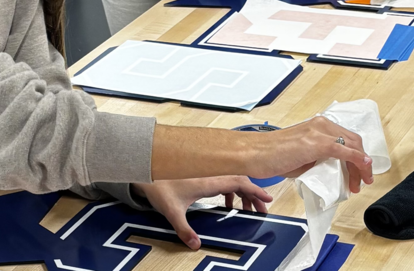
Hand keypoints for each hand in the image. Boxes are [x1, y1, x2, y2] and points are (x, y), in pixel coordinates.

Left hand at [133, 177, 272, 248]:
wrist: (146, 169)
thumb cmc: (158, 185)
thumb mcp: (172, 211)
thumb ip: (184, 229)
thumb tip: (195, 244)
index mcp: (209, 180)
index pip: (239, 182)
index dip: (256, 190)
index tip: (268, 199)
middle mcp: (210, 174)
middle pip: (240, 180)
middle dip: (253, 194)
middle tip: (261, 210)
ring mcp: (207, 173)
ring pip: (232, 179)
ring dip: (243, 193)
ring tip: (248, 208)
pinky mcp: (201, 174)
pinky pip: (223, 180)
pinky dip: (231, 191)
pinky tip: (227, 203)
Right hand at [246, 117, 372, 193]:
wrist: (254, 153)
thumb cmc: (271, 155)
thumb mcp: (301, 155)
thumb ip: (318, 158)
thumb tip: (332, 170)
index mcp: (317, 125)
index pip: (346, 138)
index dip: (356, 156)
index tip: (357, 172)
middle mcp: (320, 124)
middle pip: (353, 141)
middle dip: (360, 163)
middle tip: (358, 181)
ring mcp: (319, 132)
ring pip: (353, 145)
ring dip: (359, 166)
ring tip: (356, 184)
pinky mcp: (317, 143)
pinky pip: (345, 151)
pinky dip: (358, 160)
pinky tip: (362, 169)